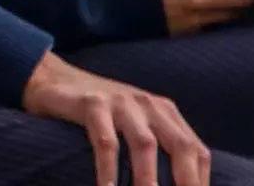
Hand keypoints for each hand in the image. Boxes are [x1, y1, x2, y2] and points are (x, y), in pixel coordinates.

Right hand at [21, 52, 208, 185]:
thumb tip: (175, 182)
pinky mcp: (92, 104)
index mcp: (165, 112)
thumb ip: (157, 144)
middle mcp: (149, 105)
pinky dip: (109, 169)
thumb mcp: (134, 122)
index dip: (200, 181)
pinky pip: (105, 141)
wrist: (53, 78)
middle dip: (187, 181)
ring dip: (149, 178)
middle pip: (181, 146)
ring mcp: (121, 103)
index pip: (196, 150)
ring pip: (144, 145)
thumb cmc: (99, 111)